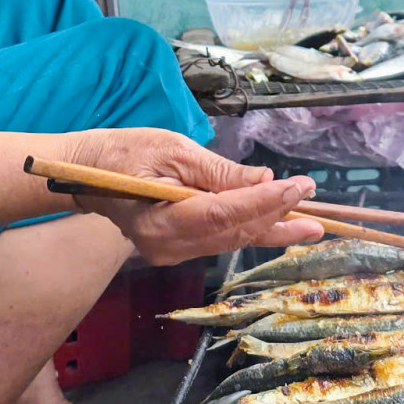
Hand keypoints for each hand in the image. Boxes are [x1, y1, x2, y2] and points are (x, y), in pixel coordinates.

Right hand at [63, 128, 323, 266]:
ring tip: (309, 223)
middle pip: (234, 233)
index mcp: (162, 220)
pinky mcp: (175, 250)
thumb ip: (219, 171)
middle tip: (318, 212)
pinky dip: (249, 229)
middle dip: (278, 219)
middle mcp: (168, 246)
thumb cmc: (123, 153)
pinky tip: (277, 224)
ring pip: (230, 240)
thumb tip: (263, 179)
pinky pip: (219, 240)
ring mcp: (170, 253)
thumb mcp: (173, 150)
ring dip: (271, 229)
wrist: (86, 172)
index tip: (300, 188)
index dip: (267, 202)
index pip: (226, 214)